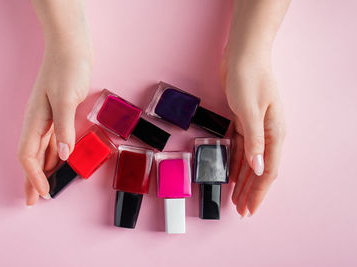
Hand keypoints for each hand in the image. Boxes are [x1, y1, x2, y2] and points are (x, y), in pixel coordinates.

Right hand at [18, 36, 91, 205]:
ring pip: (42, 151)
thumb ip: (64, 127)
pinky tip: (60, 162)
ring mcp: (48, 118)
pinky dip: (55, 155)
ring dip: (43, 170)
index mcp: (35, 119)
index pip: (28, 155)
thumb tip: (64, 155)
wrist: (72, 48)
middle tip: (33, 201)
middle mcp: (39, 122)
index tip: (42, 193)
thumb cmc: (67, 68)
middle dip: (32, 180)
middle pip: (31, 157)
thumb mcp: (67, 98)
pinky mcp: (59, 113)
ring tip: (46, 188)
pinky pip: (54, 141)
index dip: (33, 176)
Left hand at [220, 49, 285, 216]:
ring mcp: (255, 128)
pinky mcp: (243, 122)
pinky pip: (240, 148)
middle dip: (250, 191)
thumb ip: (255, 141)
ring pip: (249, 162)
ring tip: (235, 198)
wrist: (243, 56)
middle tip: (240, 210)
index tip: (250, 209)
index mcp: (274, 133)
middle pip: (259, 170)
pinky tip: (229, 174)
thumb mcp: (250, 111)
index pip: (268, 171)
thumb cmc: (248, 80)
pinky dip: (234, 162)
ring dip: (242, 181)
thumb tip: (259, 169)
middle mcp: (267, 134)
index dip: (258, 192)